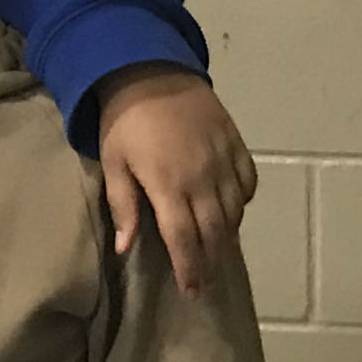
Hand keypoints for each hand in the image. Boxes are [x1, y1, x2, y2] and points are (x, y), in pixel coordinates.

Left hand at [91, 65, 257, 297]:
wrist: (151, 70)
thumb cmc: (125, 121)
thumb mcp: (114, 163)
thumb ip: (123, 206)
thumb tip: (126, 249)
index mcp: (169, 186)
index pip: (184, 240)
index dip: (190, 269)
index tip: (192, 291)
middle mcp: (202, 178)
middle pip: (214, 232)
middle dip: (211, 262)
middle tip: (206, 283)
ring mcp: (223, 160)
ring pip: (234, 211)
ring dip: (228, 237)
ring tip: (219, 254)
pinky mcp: (236, 144)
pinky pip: (247, 182)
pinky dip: (243, 202)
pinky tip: (233, 211)